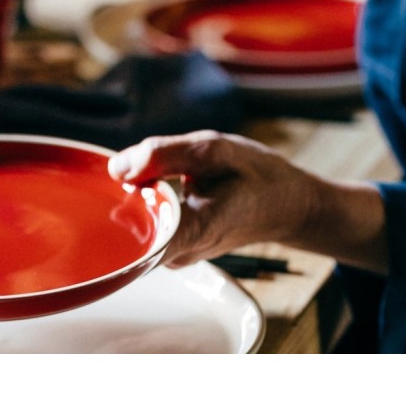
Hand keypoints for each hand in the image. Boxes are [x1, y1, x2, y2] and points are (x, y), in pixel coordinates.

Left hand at [108, 131, 387, 272]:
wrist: (289, 206)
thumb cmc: (258, 176)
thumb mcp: (216, 150)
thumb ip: (165, 154)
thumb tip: (119, 167)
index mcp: (193, 232)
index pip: (136, 240)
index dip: (116, 208)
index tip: (118, 183)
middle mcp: (179, 253)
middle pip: (128, 224)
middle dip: (127, 189)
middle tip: (149, 163)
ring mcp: (176, 255)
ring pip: (136, 221)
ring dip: (140, 191)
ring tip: (170, 174)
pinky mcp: (175, 249)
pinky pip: (147, 222)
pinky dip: (149, 198)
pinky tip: (167, 183)